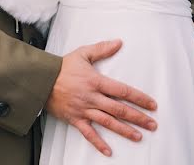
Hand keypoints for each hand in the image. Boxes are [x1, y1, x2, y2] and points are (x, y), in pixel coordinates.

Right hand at [46, 39, 156, 157]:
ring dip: (125, 130)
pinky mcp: (75, 119)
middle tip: (152, 124)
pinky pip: (89, 133)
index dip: (139, 98)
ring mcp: (84, 109)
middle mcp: (92, 97)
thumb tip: (118, 43)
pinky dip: (99, 143)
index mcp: (96, 82)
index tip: (152, 104)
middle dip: (138, 117)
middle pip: (119, 109)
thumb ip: (102, 49)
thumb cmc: (62, 67)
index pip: (123, 91)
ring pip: (108, 122)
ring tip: (139, 136)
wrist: (41, 79)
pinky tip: (109, 151)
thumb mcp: (83, 53)